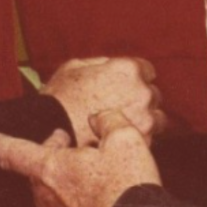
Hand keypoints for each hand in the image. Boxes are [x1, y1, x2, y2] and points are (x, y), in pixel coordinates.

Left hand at [0, 110, 160, 206]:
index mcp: (49, 169)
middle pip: (38, 167)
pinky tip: (105, 194)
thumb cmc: (126, 192)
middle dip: (51, 150)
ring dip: (67, 174)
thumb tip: (99, 118)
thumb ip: (107, 120)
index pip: (11, 151)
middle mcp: (45, 196)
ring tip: (96, 168)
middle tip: (68, 142)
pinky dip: (79, 195)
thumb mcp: (125, 139)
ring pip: (53, 188)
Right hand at [40, 56, 165, 145]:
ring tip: (123, 127)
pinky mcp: (140, 143)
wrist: (49, 132)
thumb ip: (101, 63)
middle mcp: (142, 92)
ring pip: (156, 119)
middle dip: (140, 100)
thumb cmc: (59, 98)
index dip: (135, 79)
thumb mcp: (75, 67)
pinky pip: (147, 140)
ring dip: (144, 121)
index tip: (125, 87)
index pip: (148, 71)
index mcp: (128, 70)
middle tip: (120, 108)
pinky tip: (118, 140)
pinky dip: (136, 140)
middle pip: (153, 95)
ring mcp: (144, 119)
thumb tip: (110, 65)